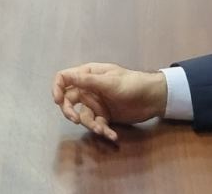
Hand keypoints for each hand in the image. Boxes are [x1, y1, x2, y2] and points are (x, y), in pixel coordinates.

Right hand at [51, 63, 167, 141]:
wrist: (154, 98)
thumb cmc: (132, 84)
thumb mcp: (110, 82)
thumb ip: (88, 81)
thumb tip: (66, 77)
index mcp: (88, 74)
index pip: (64, 78)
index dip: (57, 88)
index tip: (57, 101)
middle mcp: (89, 88)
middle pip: (68, 100)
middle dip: (69, 112)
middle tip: (75, 120)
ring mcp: (96, 103)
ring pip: (83, 116)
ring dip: (92, 125)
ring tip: (104, 130)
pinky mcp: (105, 115)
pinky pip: (97, 124)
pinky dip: (104, 131)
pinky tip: (113, 136)